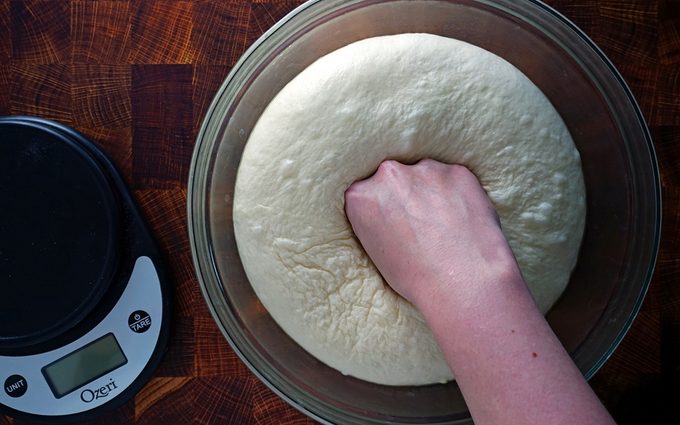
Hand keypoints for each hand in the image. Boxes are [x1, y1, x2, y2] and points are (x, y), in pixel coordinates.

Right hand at [344, 159, 521, 308]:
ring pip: (426, 176)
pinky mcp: (457, 172)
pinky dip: (459, 195)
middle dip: (406, 194)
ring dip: (433, 193)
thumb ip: (375, 221)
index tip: (395, 218)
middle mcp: (389, 174)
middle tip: (421, 221)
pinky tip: (463, 219)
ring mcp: (425, 170)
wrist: (462, 282)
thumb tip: (387, 213)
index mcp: (360, 196)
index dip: (383, 207)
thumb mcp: (376, 252)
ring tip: (446, 224)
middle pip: (395, 178)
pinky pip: (455, 180)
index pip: (366, 192)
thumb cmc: (417, 278)